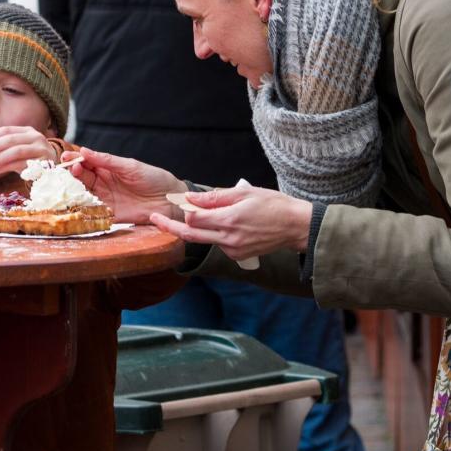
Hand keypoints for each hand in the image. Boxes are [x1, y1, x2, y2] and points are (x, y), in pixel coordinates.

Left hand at [0, 126, 55, 174]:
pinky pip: (22, 163)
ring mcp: (41, 149)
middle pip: (10, 139)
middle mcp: (36, 137)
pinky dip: (7, 166)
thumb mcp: (18, 149)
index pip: (6, 130)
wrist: (53, 169)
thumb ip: (3, 149)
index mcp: (27, 131)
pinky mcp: (43, 162)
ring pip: (16, 151)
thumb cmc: (30, 160)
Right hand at [61, 147, 186, 223]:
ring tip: (70, 185)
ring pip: (84, 194)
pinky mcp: (109, 215)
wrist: (169, 200)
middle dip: (73, 173)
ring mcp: (105, 199)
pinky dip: (83, 210)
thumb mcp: (130, 166)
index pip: (86, 163)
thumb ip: (107, 161)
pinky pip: (93, 213)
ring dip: (75, 190)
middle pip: (82, 178)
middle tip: (70, 169)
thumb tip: (84, 151)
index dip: (75, 159)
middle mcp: (103, 183)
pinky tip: (75, 206)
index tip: (66, 157)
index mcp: (108, 169)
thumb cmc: (153, 178)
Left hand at [148, 185, 312, 260]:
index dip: (184, 209)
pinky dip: (216, 233)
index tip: (177, 202)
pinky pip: (218, 244)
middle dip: (170, 227)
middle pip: (190, 235)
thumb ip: (215, 197)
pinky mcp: (237, 256)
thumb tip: (191, 198)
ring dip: (199, 228)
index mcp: (230, 221)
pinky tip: (230, 224)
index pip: (193, 219)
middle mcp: (229, 239)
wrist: (296, 227)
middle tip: (154, 219)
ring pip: (205, 239)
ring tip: (208, 213)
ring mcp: (233, 250)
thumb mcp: (244, 193)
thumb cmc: (273, 205)